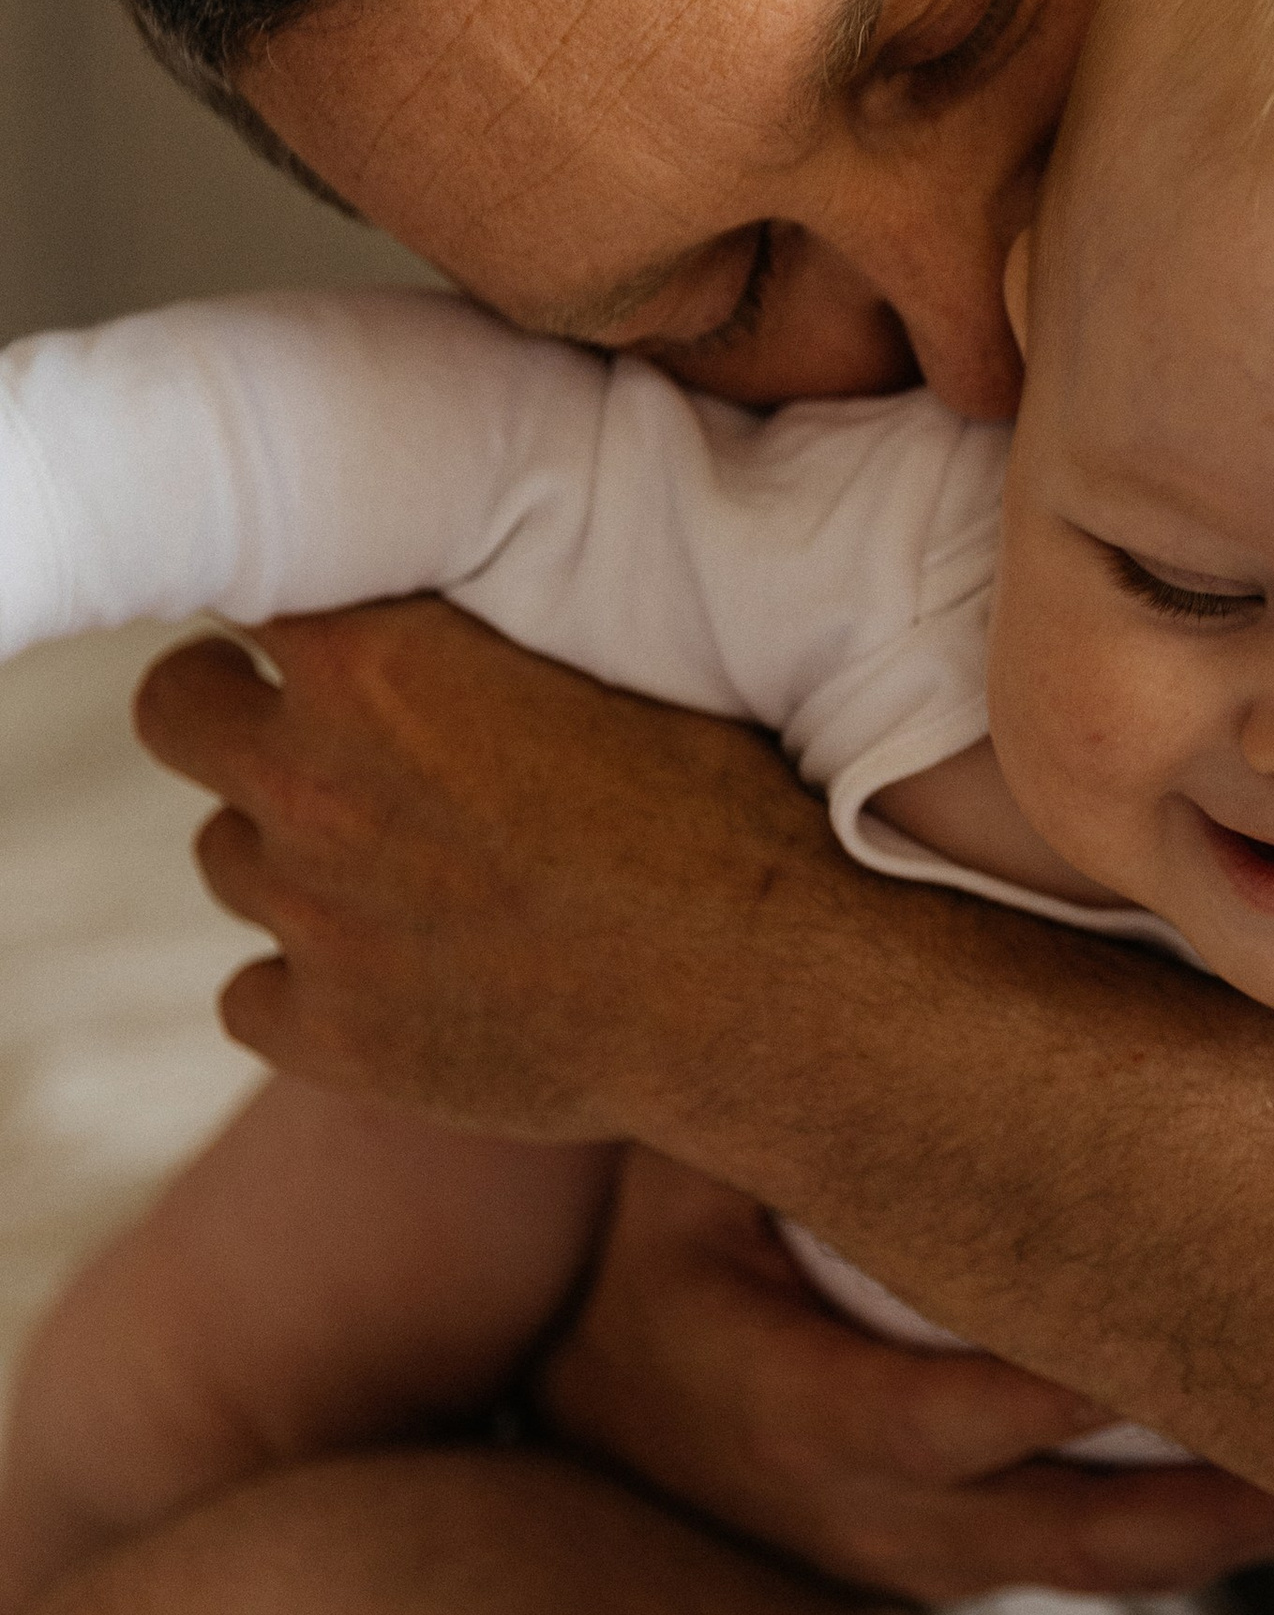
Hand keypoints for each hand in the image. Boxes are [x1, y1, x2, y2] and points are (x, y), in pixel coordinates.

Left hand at [132, 601, 848, 1137]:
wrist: (757, 991)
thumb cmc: (718, 811)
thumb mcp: (609, 663)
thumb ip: (479, 636)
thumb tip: (442, 611)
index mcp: (376, 659)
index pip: (249, 578)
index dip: (292, 603)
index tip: (325, 617)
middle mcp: (311, 777)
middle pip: (175, 705)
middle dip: (225, 704)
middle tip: (311, 728)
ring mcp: (308, 914)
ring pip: (226, 853)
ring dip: (292, 851)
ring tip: (411, 869)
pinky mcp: (327, 1036)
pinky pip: (250, 996)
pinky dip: (309, 989)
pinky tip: (402, 979)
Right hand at [539, 1152, 1273, 1601]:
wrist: (601, 1400)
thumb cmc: (664, 1243)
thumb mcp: (690, 1171)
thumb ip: (789, 1093)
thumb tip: (891, 949)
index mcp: (786, 1412)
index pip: (953, 1414)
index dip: (1079, 1381)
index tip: (1203, 1303)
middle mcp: (861, 1516)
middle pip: (1073, 1527)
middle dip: (1219, 1479)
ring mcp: (918, 1559)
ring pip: (1106, 1561)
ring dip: (1236, 1513)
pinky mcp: (961, 1566)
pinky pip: (1098, 1559)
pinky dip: (1199, 1525)